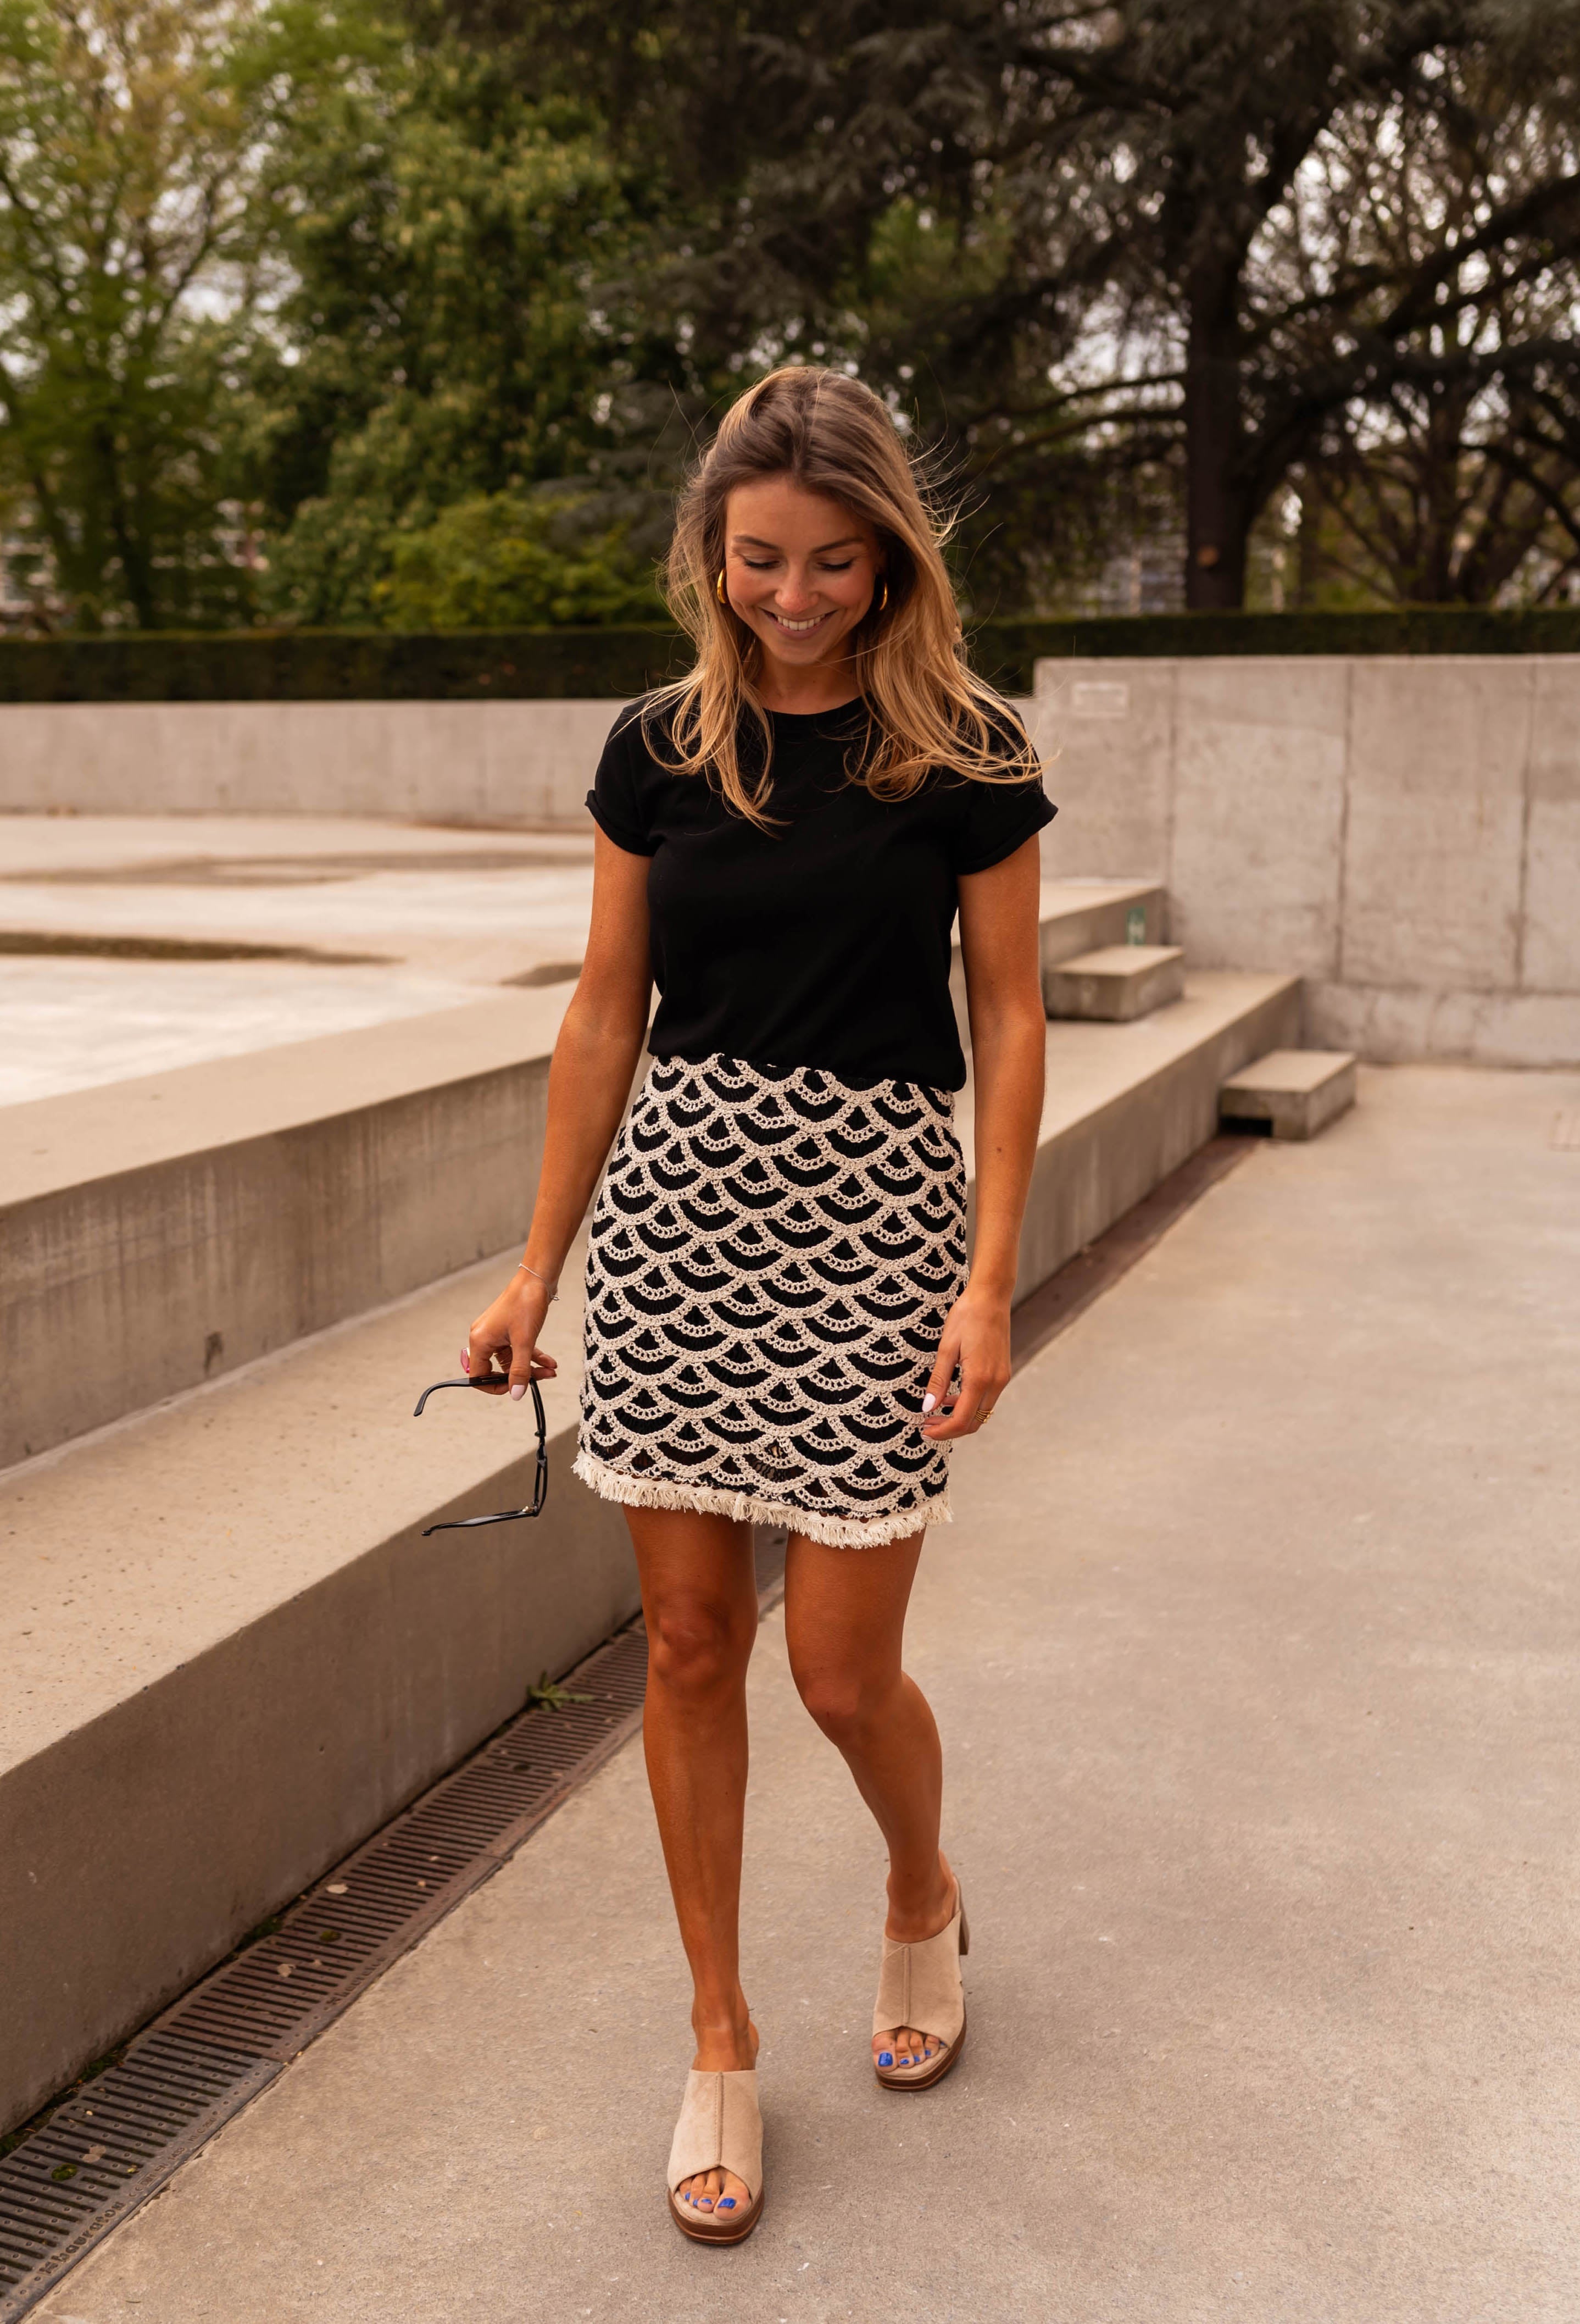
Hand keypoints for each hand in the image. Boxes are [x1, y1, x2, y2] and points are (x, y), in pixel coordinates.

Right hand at [464, 1271, 559, 1400]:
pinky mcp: (509, 1330)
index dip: (495, 1387)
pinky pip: (518, 1350)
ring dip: (531, 1367)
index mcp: (480, 1341)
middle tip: (541, 1378)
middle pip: (497, 1370)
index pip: (478, 1376)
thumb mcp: (524, 1341)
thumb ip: (520, 1370)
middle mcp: (484, 1338)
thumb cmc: (526, 1304)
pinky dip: (533, 1357)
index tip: (516, 1388)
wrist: (537, 1278)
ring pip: (511, 1361)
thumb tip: (516, 1394)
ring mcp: (497, 1334)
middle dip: (520, 1376)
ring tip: (551, 1371)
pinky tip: (550, 1362)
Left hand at [919, 1287, 1010, 1439]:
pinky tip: (951, 1398)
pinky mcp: (1003, 1373)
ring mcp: (1002, 1378)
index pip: (961, 1419)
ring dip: (959, 1418)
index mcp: (979, 1378)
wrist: (991, 1297)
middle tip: (926, 1424)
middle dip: (950, 1429)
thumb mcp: (946, 1348)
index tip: (924, 1430)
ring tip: (934, 1413)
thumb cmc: (966, 1317)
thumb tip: (927, 1407)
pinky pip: (986, 1399)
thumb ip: (938, 1381)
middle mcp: (995, 1382)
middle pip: (974, 1422)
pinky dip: (969, 1405)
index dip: (942, 1431)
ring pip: (982, 1413)